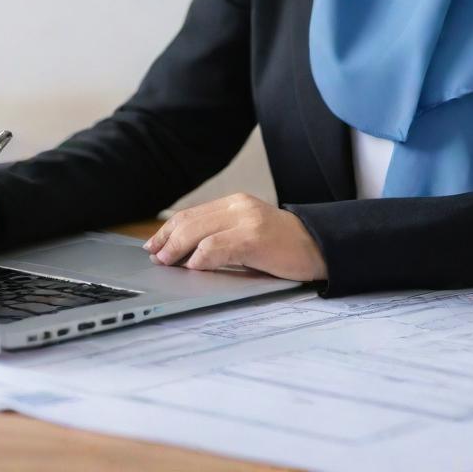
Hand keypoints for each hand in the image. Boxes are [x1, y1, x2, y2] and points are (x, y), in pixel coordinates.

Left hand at [143, 193, 326, 282]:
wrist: (319, 247)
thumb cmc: (283, 246)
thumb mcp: (248, 233)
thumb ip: (222, 235)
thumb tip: (184, 253)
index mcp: (235, 203)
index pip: (191, 214)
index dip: (167, 230)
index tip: (153, 245)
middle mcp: (239, 206)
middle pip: (190, 221)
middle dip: (167, 241)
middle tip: (156, 258)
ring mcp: (247, 221)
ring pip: (198, 232)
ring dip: (177, 250)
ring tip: (168, 263)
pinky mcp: (254, 238)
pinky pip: (217, 246)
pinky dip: (200, 257)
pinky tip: (192, 267)